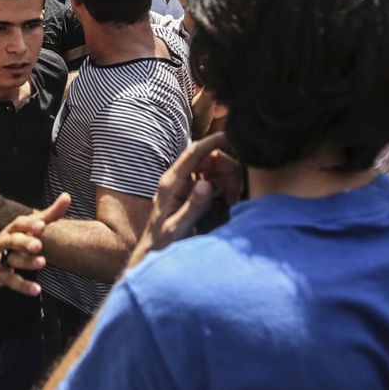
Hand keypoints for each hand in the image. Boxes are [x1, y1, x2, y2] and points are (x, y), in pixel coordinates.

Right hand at [0, 193, 71, 295]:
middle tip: (38, 244)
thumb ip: (49, 214)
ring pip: (12, 260)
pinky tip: (36, 290)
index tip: (41, 224)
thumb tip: (67, 197)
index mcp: (13, 229)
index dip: (30, 224)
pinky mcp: (0, 276)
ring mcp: (1, 259)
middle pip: (13, 240)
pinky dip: (24, 286)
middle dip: (25, 242)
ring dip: (26, 262)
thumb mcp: (28, 226)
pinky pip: (12, 281)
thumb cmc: (13, 239)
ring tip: (41, 263)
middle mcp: (5, 242)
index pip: (20, 224)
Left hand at [129, 134, 233, 267]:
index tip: (230, 136)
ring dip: (228, 177)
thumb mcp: (177, 228)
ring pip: (212, 168)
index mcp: (171, 183)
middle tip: (237, 191)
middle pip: (207, 158)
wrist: (151, 253)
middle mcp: (177, 179)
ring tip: (234, 198)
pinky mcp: (190, 192)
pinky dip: (224, 185)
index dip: (212, 141)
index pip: (193, 153)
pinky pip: (211, 179)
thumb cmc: (162, 243)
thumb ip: (192, 206)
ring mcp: (184, 184)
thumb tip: (206, 184)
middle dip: (227, 168)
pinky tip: (230, 200)